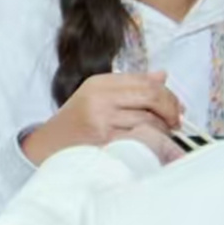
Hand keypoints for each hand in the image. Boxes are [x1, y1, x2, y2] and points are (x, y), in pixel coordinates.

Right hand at [21, 71, 180, 165]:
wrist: (48, 148)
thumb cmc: (76, 124)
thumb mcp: (98, 96)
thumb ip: (131, 86)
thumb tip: (162, 76)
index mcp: (99, 83)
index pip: (146, 81)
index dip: (168, 95)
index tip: (175, 108)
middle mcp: (100, 98)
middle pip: (152, 96)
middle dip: (171, 111)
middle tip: (175, 122)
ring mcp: (102, 121)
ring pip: (150, 121)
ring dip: (162, 131)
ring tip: (158, 136)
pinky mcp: (106, 143)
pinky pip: (142, 140)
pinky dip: (152, 144)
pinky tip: (149, 147)